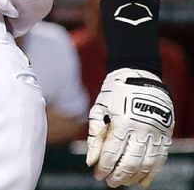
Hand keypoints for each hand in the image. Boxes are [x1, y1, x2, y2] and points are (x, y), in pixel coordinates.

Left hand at [86, 69, 173, 187]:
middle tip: (110, 183)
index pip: (112, 151)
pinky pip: (160, 158)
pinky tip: (142, 181)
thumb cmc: (114, 94)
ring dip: (134, 176)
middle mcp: (141, 128)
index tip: (98, 175)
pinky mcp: (165, 134)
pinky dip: (151, 172)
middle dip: (119, 175)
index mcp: (122, 121)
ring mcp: (155, 132)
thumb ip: (94, 136)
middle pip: (130, 161)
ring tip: (123, 183)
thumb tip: (90, 161)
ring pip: (146, 163)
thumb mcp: (98, 109)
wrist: (140, 77)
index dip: (104, 167)